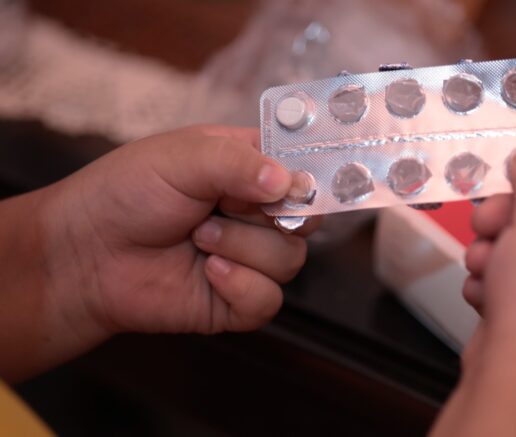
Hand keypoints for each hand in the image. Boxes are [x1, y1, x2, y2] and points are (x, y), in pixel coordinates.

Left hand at [45, 125, 314, 338]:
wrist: (85, 255)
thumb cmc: (125, 193)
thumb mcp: (180, 158)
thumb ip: (237, 162)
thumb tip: (288, 182)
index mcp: (249, 169)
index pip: (303, 171)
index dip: (306, 179)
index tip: (295, 184)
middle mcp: (256, 213)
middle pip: (305, 220)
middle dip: (266, 216)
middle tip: (225, 207)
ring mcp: (249, 258)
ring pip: (290, 260)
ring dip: (242, 248)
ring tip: (197, 239)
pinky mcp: (237, 299)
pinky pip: (269, 300)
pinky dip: (241, 286)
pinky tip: (208, 272)